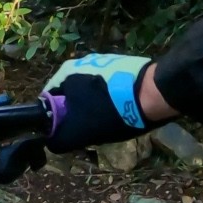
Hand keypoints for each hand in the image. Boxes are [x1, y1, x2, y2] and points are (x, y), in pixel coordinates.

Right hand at [41, 54, 172, 152]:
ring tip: (109, 120)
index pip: (48, 100)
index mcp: (65, 73)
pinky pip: (108, 85)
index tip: (67, 132)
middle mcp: (80, 62)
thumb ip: (59, 139)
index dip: (55, 119)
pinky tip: (122, 109)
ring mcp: (103, 60)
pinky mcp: (122, 63)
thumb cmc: (111, 111)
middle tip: (89, 130)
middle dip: (76, 112)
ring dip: (94, 105)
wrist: (154, 93)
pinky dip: (110, 97)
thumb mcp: (80, 133)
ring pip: (90, 90)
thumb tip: (51, 143)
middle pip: (70, 95)